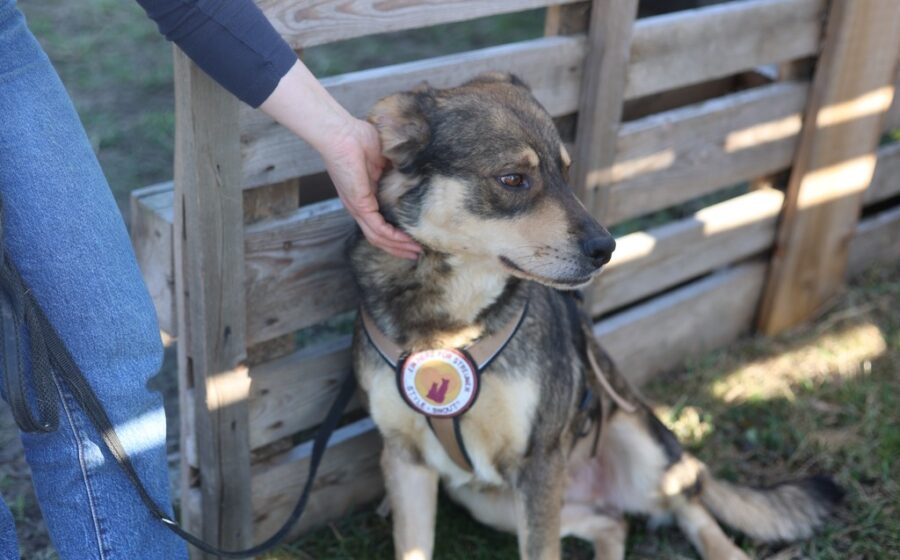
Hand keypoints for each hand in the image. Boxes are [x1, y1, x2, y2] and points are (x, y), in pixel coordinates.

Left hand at [259, 61, 419, 258]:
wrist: (343, 133)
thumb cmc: (360, 138)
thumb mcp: (386, 159)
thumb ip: (400, 170)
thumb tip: (418, 175)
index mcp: (364, 196)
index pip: (379, 223)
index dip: (396, 235)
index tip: (414, 239)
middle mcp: (359, 207)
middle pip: (378, 237)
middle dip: (398, 248)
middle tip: (417, 254)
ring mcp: (357, 208)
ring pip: (377, 238)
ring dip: (398, 247)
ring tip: (415, 252)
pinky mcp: (359, 205)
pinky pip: (377, 228)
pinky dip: (393, 237)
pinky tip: (406, 241)